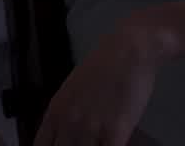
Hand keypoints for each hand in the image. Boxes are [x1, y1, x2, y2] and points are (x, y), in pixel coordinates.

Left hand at [33, 15, 161, 145]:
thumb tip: (66, 132)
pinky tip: (114, 143)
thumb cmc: (103, 63)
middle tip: (86, 142)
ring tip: (100, 141)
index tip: (65, 145)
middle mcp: (69, 123)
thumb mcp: (72, 89)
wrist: (129, 49)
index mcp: (56, 112)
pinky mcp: (116, 130)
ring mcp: (92, 128)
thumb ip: (65, 113)